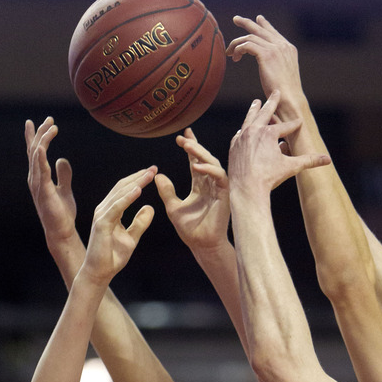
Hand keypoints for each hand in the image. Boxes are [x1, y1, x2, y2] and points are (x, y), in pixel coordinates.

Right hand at [25, 117, 77, 243]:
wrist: (62, 232)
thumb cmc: (62, 213)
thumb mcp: (65, 189)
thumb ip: (63, 174)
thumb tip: (61, 159)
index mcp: (39, 177)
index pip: (35, 152)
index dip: (35, 135)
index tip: (38, 120)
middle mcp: (35, 178)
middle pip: (34, 149)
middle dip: (40, 132)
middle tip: (50, 118)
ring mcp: (37, 184)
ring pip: (36, 156)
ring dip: (43, 139)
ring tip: (52, 126)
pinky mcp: (43, 192)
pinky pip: (40, 171)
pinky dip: (40, 157)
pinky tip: (43, 146)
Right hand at [83, 171, 155, 285]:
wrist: (100, 273)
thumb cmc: (113, 257)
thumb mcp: (132, 237)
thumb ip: (140, 223)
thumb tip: (150, 207)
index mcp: (111, 211)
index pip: (125, 190)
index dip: (139, 180)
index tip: (153, 172)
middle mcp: (104, 209)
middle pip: (122, 187)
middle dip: (139, 177)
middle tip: (154, 168)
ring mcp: (101, 215)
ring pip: (119, 194)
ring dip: (136, 183)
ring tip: (150, 174)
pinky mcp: (101, 224)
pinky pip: (116, 208)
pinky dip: (127, 198)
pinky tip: (139, 190)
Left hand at [155, 127, 229, 254]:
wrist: (202, 245)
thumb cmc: (190, 230)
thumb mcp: (173, 207)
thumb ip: (167, 191)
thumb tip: (157, 175)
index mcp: (199, 186)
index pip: (195, 161)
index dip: (190, 148)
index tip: (181, 136)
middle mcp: (210, 185)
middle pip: (204, 159)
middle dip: (195, 146)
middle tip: (182, 138)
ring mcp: (218, 189)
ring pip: (213, 164)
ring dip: (201, 154)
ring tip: (187, 146)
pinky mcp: (224, 195)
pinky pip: (219, 177)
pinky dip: (208, 170)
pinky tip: (196, 166)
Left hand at [226, 16, 303, 115]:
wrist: (291, 100)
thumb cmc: (286, 95)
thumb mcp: (283, 76)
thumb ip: (277, 66)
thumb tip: (270, 68)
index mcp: (288, 49)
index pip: (273, 33)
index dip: (264, 25)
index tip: (257, 20)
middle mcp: (282, 45)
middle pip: (261, 29)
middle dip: (247, 23)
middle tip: (236, 19)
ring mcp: (275, 49)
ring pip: (251, 37)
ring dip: (237, 43)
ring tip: (229, 52)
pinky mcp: (266, 55)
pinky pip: (247, 45)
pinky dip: (239, 49)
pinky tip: (235, 57)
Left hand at [228, 91, 329, 193]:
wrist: (246, 189)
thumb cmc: (269, 178)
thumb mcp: (291, 167)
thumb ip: (309, 161)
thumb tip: (328, 160)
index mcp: (269, 133)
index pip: (285, 126)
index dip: (294, 125)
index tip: (299, 122)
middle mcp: (255, 131)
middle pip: (265, 113)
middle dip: (272, 102)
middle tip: (276, 92)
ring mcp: (242, 138)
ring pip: (249, 120)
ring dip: (254, 110)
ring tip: (257, 102)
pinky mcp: (234, 146)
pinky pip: (240, 134)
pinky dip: (244, 129)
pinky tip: (245, 128)